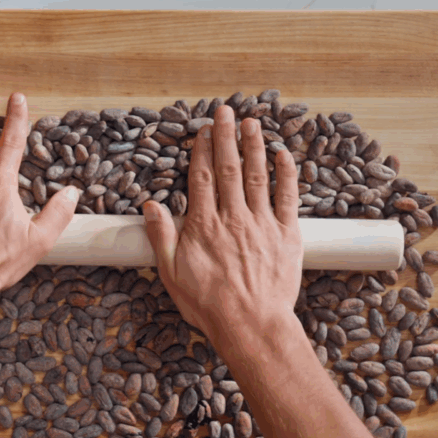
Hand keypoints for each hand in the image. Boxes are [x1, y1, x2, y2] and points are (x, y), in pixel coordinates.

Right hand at [143, 104, 304, 353]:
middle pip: (228, 168)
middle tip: (226, 112)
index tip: (203, 131)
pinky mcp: (286, 235)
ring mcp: (261, 224)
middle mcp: (232, 218)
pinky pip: (288, 197)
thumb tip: (149, 206)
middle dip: (226, 137)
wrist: (250, 325)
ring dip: (254, 147)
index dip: (202, 150)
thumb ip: (160, 237)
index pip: (202, 177)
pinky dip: (285, 174)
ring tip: (251, 123)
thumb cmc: (209, 305)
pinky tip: (283, 155)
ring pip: (256, 176)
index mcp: (203, 225)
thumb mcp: (171, 274)